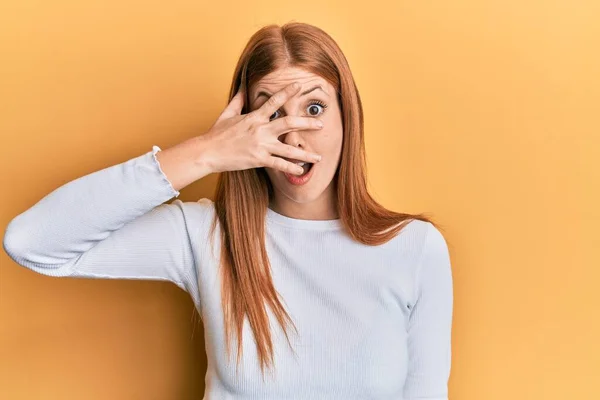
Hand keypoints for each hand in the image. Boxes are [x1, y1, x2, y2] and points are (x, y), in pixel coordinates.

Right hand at [200, 82, 323, 174]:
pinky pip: (279, 164)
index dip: (287, 92)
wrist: (208, 152)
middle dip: (307, 124)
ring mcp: (261, 145)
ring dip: (305, 153)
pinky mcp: (258, 159)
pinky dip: (291, 168)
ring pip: (288, 148)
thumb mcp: (227, 113)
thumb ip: (237, 100)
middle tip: (321, 124)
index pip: (274, 101)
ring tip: (319, 156)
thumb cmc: (216, 133)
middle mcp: (260, 129)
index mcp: (254, 117)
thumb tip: (241, 86)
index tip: (300, 86)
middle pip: (289, 123)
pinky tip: (301, 171)